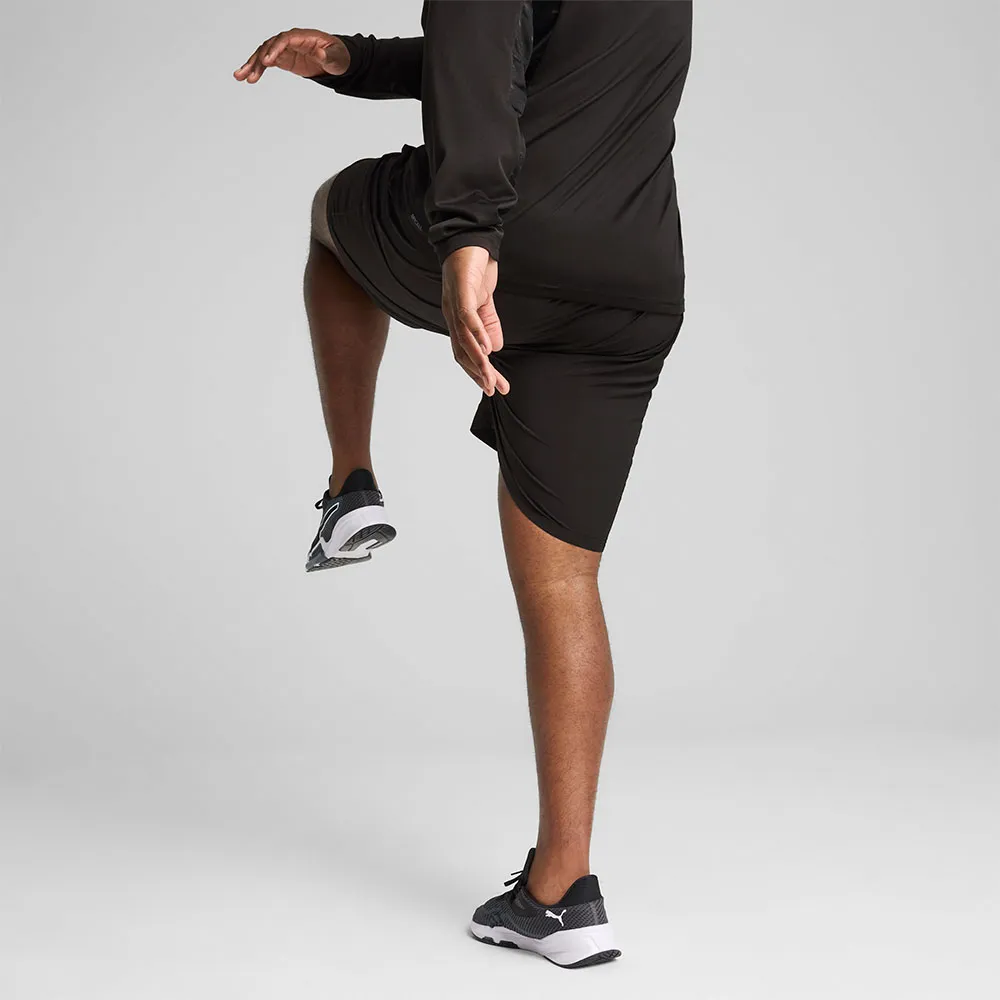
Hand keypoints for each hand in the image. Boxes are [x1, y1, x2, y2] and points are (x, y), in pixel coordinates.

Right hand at [234, 29, 349, 83]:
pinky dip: (257, 69)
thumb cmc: (338, 56)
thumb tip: (321, 56)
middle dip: (258, 58)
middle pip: (270, 46)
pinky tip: (248, 78)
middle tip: (248, 72)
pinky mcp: (283, 59)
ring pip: (264, 54)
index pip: (285, 39)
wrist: (336, 60)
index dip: (275, 49)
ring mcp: (285, 49)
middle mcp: (290, 41)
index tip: (267, 61)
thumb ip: (329, 57)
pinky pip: (267, 62)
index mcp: (302, 36)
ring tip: (240, 77)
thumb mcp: (336, 57)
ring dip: (252, 65)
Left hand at [441, 246, 509, 396]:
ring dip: (478, 361)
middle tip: (494, 389)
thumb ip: (489, 325)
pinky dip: (477, 334)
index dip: (478, 373)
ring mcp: (454, 305)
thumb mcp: (485, 303)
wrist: (469, 240)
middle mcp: (452, 317)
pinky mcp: (462, 291)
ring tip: (490, 376)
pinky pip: (468, 317)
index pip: (465, 354)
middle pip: (463, 353)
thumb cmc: (474, 270)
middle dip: (478, 374)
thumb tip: (494, 349)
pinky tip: (487, 348)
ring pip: (464, 340)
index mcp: (457, 322)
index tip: (494, 388)